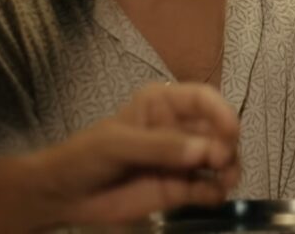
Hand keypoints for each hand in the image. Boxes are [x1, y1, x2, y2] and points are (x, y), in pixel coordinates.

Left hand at [0, 83, 239, 232]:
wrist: (63, 196)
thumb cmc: (85, 157)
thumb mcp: (118, 144)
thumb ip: (160, 146)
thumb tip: (205, 152)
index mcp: (164, 103)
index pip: (203, 99)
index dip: (222, 112)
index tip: (231, 132)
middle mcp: (179, 128)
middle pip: (218, 130)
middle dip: (226, 145)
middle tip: (220, 163)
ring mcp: (181, 160)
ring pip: (221, 159)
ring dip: (229, 168)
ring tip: (223, 182)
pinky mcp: (179, 189)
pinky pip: (209, 188)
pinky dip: (216, 192)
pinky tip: (211, 196)